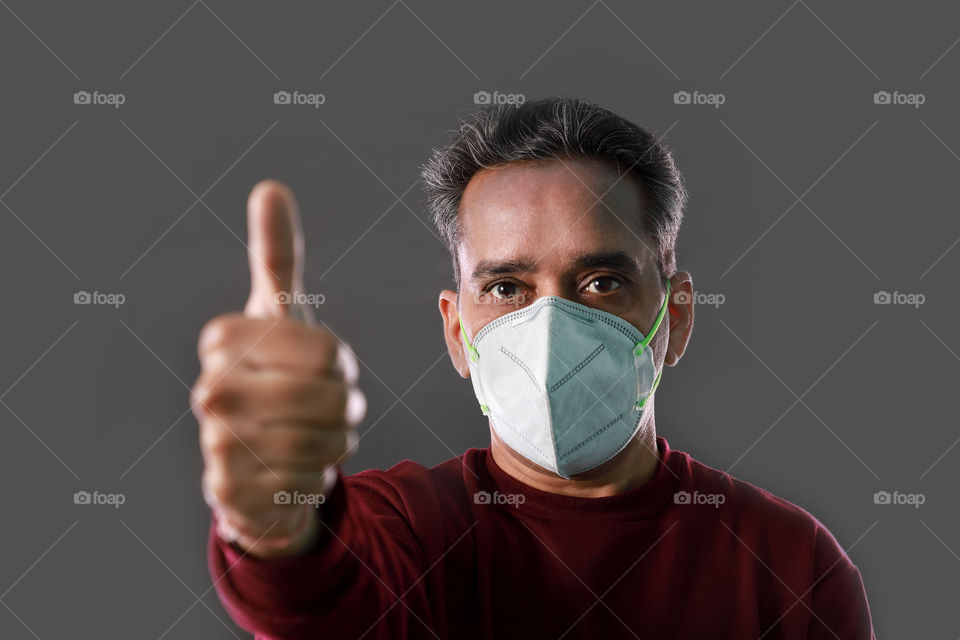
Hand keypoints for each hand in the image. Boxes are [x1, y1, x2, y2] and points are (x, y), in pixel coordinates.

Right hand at [192, 180, 364, 557]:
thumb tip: (269, 188)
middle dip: (344, 407)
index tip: (323, 367)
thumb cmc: (274, 373)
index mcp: (225, 339)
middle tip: (332, 409)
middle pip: (329, 398)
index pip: (327, 351)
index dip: (341, 365)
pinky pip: (304, 486)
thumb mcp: (281, 314)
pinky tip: (294, 470)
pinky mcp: (226, 494)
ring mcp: (213, 443)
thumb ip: (277, 254)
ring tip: (318, 436)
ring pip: (320, 444)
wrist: (251, 456)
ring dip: (335, 443)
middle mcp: (210, 388)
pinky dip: (314, 479)